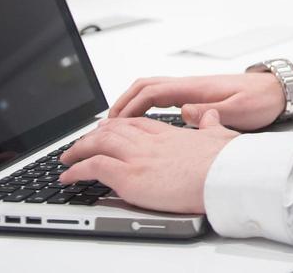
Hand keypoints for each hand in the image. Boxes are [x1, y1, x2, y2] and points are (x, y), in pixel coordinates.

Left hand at [60, 111, 237, 214]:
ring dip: (78, 150)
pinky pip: (92, 166)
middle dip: (94, 136)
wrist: (225, 175)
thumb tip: (209, 115)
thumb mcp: (220, 136)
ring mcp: (137, 156)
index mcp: (169, 134)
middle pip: (113, 130)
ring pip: (97, 144)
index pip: (137, 123)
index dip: (120, 124)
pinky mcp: (129, 175)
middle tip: (81, 143)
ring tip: (66, 159)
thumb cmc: (226, 162)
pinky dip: (76, 170)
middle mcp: (149, 141)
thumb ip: (210, 125)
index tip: (110, 127)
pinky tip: (67, 176)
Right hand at [109, 73, 284, 131]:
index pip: (152, 92)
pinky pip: (164, 95)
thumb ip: (212, 114)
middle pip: (146, 85)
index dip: (130, 106)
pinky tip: (144, 119)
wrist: (278, 90)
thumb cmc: (261, 101)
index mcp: (196, 88)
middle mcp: (191, 84)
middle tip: (107, 123)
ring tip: (119, 123)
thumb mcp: (240, 111)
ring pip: (154, 89)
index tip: (115, 123)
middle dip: (123, 101)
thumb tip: (184, 112)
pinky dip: (147, 103)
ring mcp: (193, 88)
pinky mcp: (198, 94)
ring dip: (133, 102)